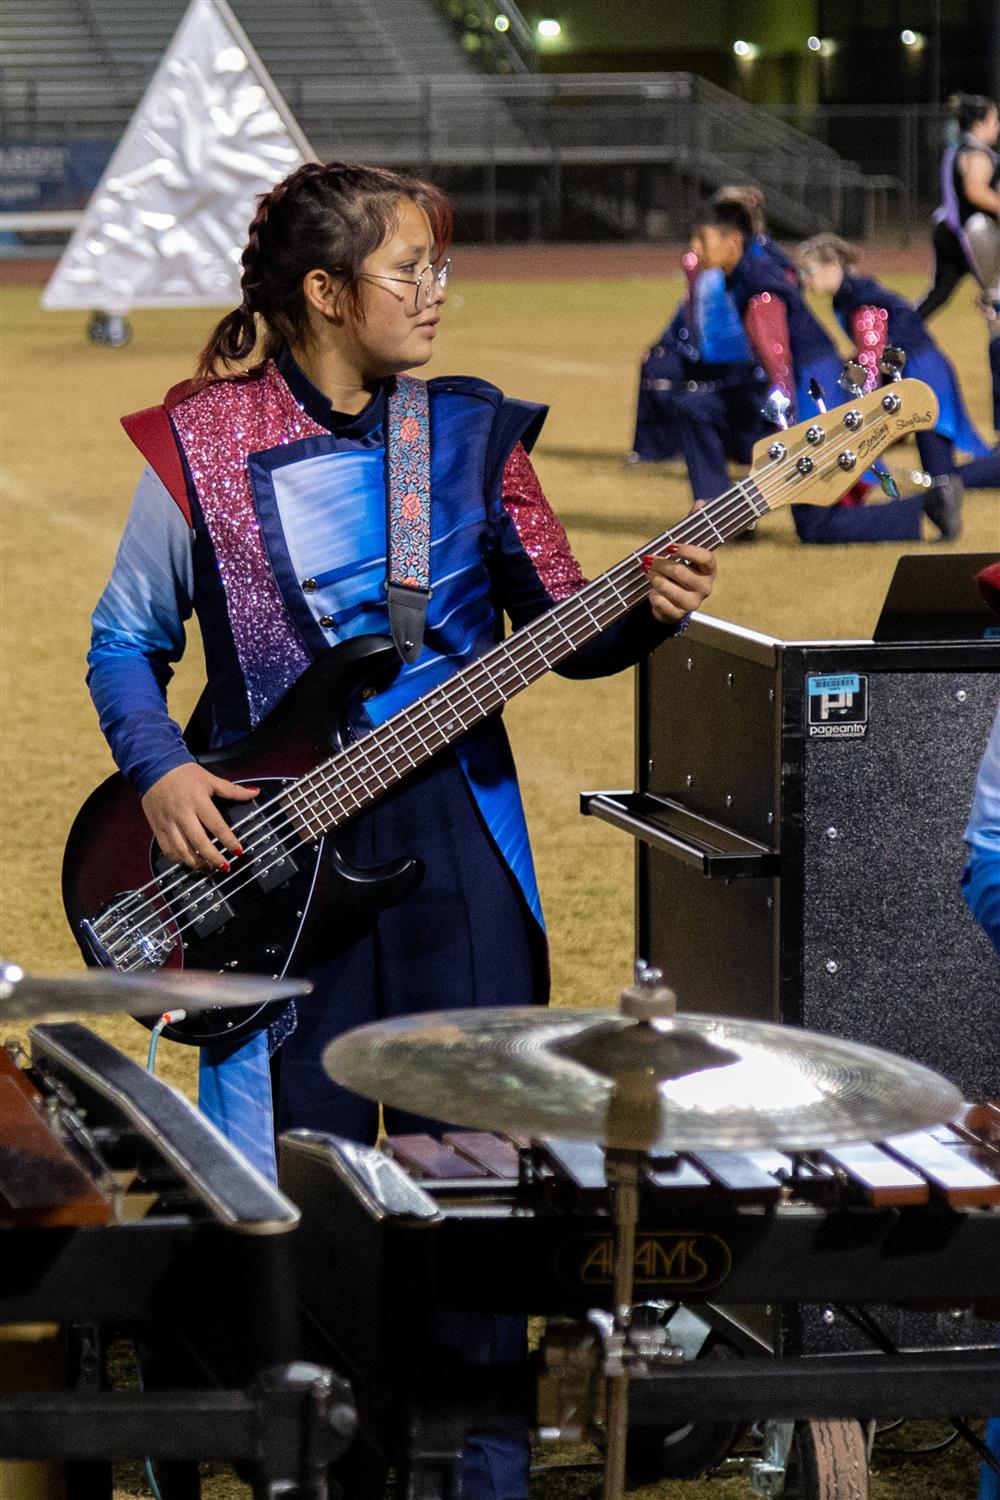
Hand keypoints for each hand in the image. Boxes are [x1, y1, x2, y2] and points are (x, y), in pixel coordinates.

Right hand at [141, 763, 258, 871]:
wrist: (154, 768)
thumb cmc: (184, 774)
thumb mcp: (210, 779)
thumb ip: (233, 790)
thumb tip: (254, 793)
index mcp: (198, 801)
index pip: (216, 825)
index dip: (229, 841)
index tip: (238, 851)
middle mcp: (182, 814)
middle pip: (199, 842)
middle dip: (214, 858)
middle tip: (225, 866)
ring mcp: (168, 823)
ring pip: (182, 850)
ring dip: (197, 863)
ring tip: (209, 869)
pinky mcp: (157, 828)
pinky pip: (167, 849)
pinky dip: (179, 859)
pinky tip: (189, 862)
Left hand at [641, 543, 715, 623]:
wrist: (674, 605)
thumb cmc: (678, 579)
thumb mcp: (682, 564)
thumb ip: (674, 555)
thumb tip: (654, 555)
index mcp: (709, 571)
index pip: (706, 558)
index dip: (687, 550)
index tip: (670, 548)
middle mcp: (704, 588)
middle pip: (679, 571)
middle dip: (660, 564)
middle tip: (649, 560)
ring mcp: (692, 603)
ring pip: (666, 586)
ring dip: (654, 578)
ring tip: (649, 573)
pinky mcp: (678, 614)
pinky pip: (659, 601)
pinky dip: (652, 594)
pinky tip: (653, 591)